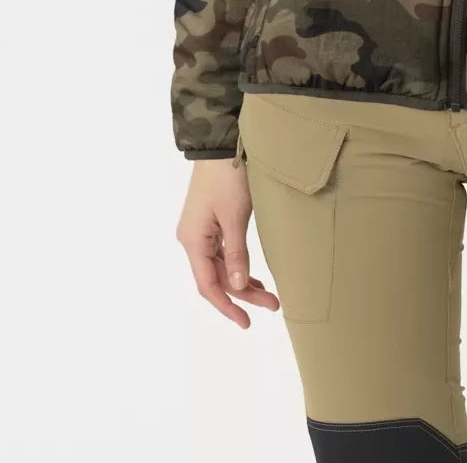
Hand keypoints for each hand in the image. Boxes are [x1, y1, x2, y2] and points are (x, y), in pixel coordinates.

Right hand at [176, 158, 280, 327]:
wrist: (221, 145)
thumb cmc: (228, 178)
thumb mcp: (235, 217)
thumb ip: (237, 253)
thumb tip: (239, 287)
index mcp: (193, 241)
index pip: (208, 285)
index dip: (227, 306)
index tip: (246, 322)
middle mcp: (193, 239)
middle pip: (218, 277)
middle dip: (244, 294)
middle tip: (273, 306)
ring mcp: (202, 231)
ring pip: (222, 266)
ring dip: (244, 281)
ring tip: (270, 296)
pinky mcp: (212, 222)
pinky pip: (224, 253)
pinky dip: (239, 265)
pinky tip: (254, 276)